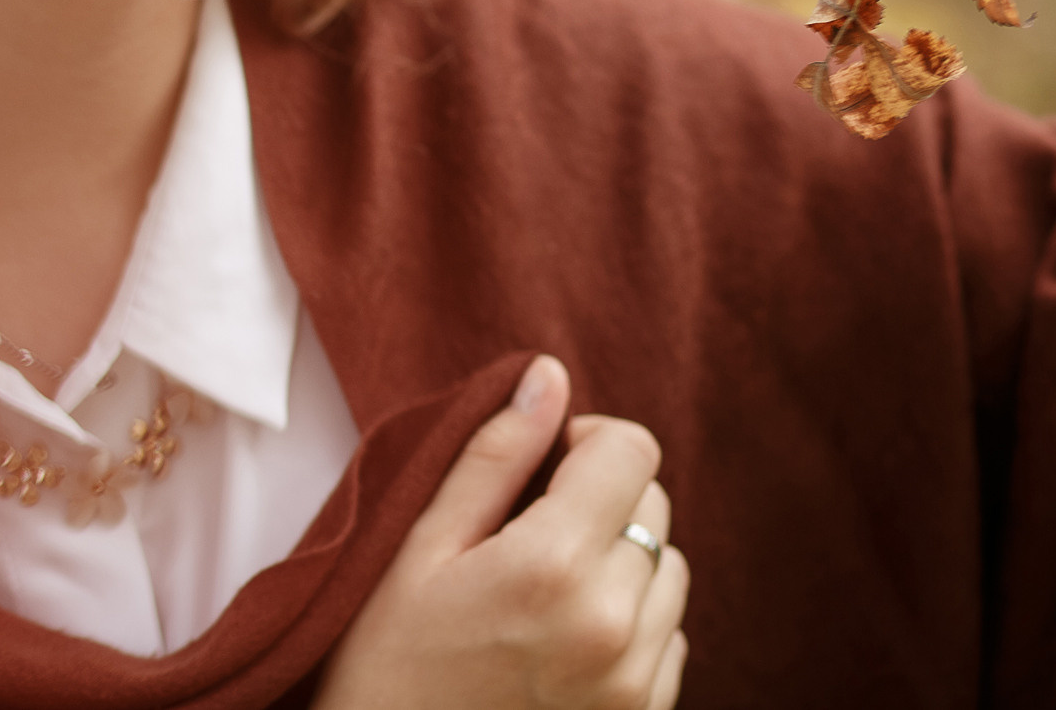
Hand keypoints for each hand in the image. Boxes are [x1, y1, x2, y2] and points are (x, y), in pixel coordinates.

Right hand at [317, 356, 689, 709]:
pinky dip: (631, 621)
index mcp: (552, 566)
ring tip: (544, 590)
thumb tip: (548, 377)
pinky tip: (562, 639)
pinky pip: (671, 637)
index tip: (544, 463)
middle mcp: (612, 624)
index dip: (587, 439)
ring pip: (670, 568)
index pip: (633, 450)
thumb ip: (493, 456)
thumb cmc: (384, 664)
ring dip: (622, 559)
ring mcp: (636, 682)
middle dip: (600, 497)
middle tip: (527, 531)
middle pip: (655, 503)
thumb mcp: (418, 548)